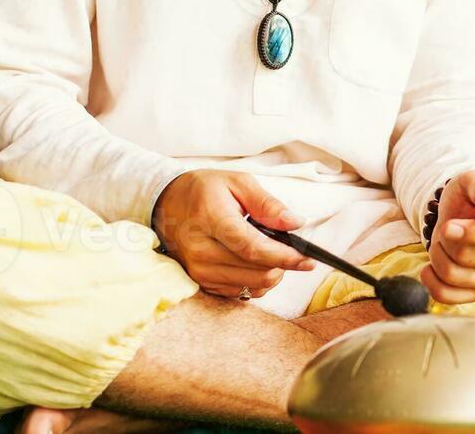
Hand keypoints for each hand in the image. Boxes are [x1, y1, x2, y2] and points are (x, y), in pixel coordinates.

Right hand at [151, 169, 315, 299]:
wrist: (167, 203)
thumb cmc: (205, 190)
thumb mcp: (239, 182)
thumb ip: (268, 204)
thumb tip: (296, 223)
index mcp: (212, 220)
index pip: (253, 248)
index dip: (284, 256)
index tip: (308, 260)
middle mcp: (202, 250)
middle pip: (255, 271)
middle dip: (283, 265)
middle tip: (293, 251)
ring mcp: (199, 271)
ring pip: (250, 285)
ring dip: (272, 274)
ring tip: (273, 253)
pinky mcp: (200, 283)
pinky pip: (239, 292)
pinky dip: (256, 281)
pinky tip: (257, 264)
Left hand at [423, 170, 474, 304]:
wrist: (455, 220)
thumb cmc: (467, 199)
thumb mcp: (472, 183)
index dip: (473, 233)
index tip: (448, 226)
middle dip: (448, 242)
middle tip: (445, 228)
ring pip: (455, 276)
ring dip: (437, 257)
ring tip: (440, 244)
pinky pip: (448, 296)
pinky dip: (431, 281)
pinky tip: (430, 267)